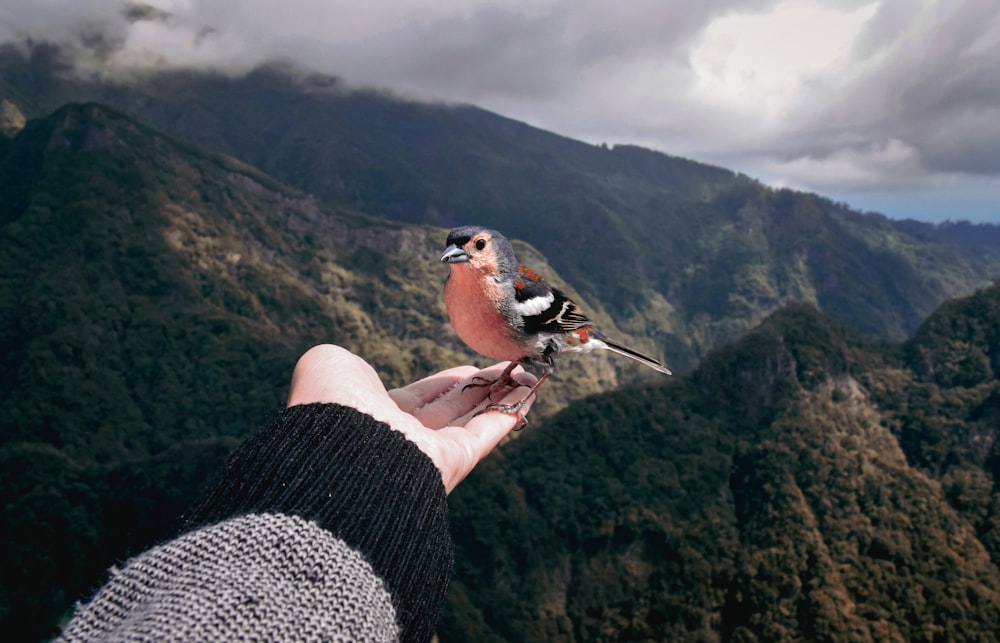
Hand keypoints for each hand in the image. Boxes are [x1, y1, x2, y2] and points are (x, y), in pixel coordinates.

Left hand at [286, 344, 535, 493]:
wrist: (337, 452)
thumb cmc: (329, 406)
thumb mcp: (329, 366)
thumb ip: (346, 362)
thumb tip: (360, 369)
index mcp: (375, 416)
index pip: (422, 397)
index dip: (449, 381)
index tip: (470, 366)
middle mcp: (407, 438)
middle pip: (455, 408)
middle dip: (483, 387)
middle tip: (510, 366)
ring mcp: (432, 452)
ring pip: (477, 418)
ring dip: (505, 394)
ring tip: (531, 371)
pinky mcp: (454, 461)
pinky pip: (489, 431)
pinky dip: (513, 409)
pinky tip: (533, 390)